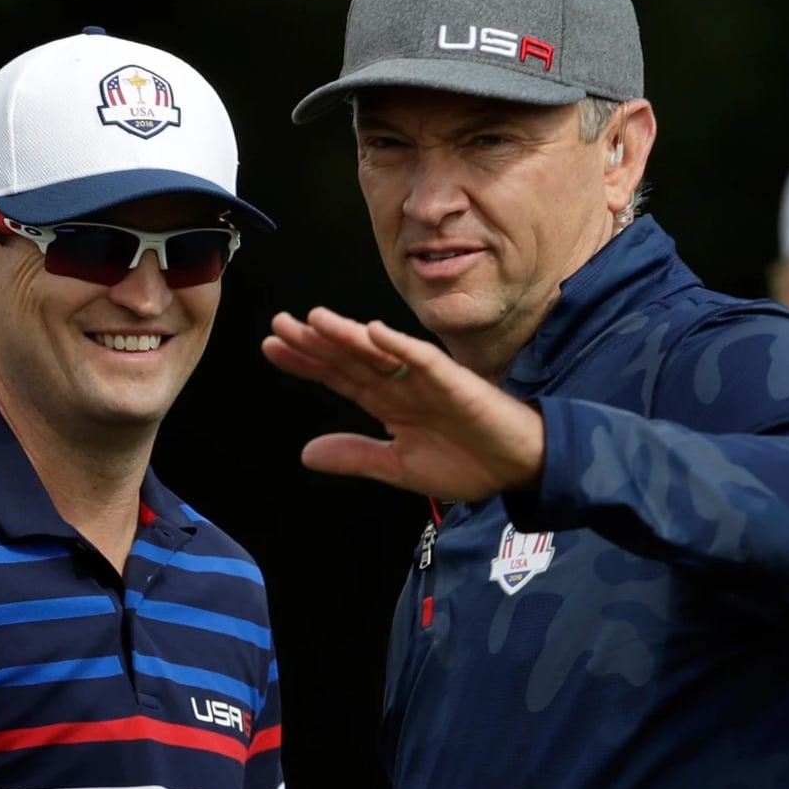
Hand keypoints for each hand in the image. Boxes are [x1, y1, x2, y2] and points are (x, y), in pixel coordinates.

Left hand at [261, 307, 544, 501]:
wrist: (518, 468)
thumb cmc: (468, 461)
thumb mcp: (399, 466)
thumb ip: (356, 456)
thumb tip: (306, 454)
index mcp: (388, 401)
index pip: (339, 375)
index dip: (306, 361)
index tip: (271, 346)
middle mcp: (402, 383)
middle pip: (351, 357)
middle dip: (315, 342)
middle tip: (279, 324)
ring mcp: (426, 380)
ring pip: (380, 351)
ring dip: (348, 335)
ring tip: (314, 320)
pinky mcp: (455, 383)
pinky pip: (423, 360)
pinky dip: (399, 346)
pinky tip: (374, 331)